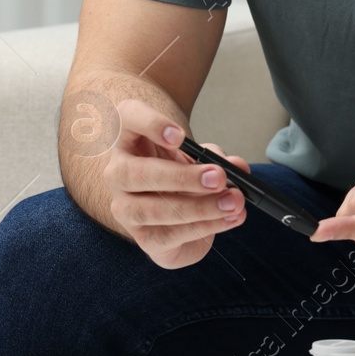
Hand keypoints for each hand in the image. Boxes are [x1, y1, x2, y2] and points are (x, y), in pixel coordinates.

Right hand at [101, 97, 251, 268]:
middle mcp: (117, 172)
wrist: (176, 212)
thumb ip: (215, 158)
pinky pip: (169, 235)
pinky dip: (204, 227)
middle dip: (182, 177)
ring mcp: (124, 208)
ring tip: (232, 202)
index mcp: (129, 137)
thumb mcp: (197, 157)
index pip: (127, 118)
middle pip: (136, 173)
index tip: (180, 136)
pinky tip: (228, 219)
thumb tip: (237, 167)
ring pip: (152, 210)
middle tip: (218, 177)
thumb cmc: (182, 172)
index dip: (150, 124)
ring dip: (199, 207)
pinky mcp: (143, 238)